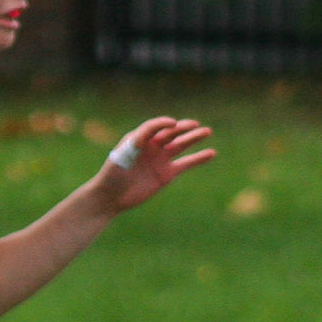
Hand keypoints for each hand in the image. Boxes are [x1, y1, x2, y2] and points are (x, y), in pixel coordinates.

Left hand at [95, 116, 215, 211]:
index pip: (154, 127)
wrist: (110, 198)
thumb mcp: (120, 157)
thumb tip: (146, 137)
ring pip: (180, 145)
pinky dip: (198, 158)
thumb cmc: (111, 175)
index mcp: (138, 139)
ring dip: (194, 138)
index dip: (163, 124)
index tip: (172, 124)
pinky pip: (186, 164)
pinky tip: (211, 153)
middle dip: (182, 128)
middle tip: (195, 125)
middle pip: (170, 133)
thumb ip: (134, 145)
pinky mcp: (167, 174)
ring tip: (207, 131)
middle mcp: (151, 146)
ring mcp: (160, 159)